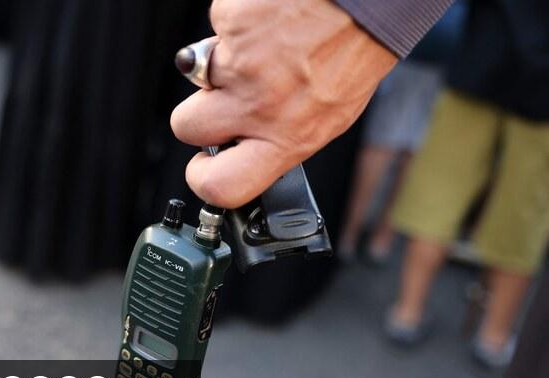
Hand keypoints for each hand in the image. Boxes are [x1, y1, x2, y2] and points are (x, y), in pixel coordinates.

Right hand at [171, 0, 396, 207]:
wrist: (365, 1)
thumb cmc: (354, 53)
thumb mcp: (329, 116)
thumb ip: (283, 137)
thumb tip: (248, 144)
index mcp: (288, 138)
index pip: (224, 185)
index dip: (201, 179)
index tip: (203, 166)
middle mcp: (260, 106)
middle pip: (186, 127)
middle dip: (196, 111)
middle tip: (221, 100)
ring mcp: (242, 64)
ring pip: (194, 75)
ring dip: (219, 65)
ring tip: (258, 52)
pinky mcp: (232, 24)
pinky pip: (216, 32)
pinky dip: (235, 28)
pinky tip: (266, 25)